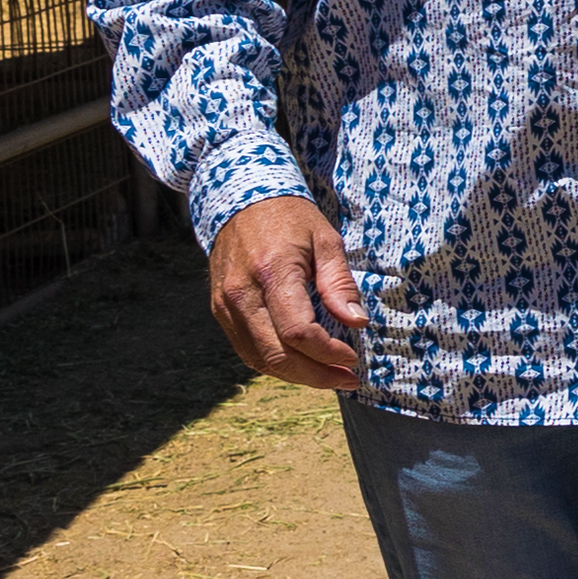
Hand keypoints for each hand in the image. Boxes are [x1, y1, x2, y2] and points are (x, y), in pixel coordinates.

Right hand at [207, 194, 366, 390]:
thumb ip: (339, 283)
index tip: (352, 357)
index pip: (298, 332)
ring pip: (260, 359)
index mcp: (272, 272)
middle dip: (316, 375)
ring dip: (297, 376)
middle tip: (347, 379)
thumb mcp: (325, 240)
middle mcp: (242, 293)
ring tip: (329, 375)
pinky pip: (247, 350)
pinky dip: (276, 363)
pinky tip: (302, 363)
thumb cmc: (290, 219)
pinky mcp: (220, 310)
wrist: (239, 199)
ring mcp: (225, 305)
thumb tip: (357, 322)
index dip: (328, 353)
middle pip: (277, 355)